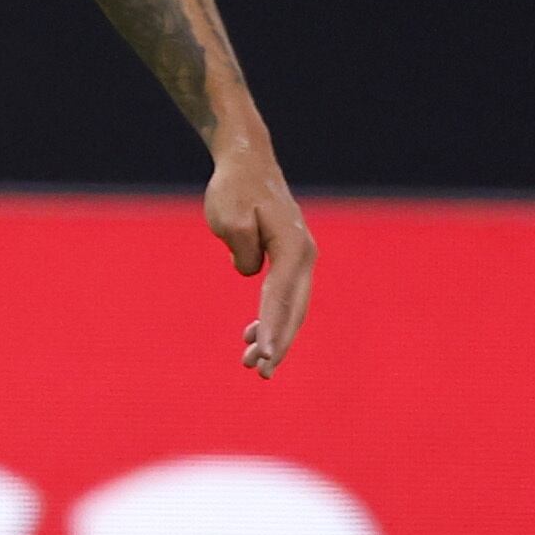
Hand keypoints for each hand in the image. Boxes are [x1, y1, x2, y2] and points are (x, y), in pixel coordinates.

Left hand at [206, 143, 312, 377]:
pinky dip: (272, 316)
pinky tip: (252, 335)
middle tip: (259, 373)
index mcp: (293, 248)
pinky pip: (283, 294)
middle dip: (278, 343)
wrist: (247, 161)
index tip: (265, 356)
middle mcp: (304, 254)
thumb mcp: (229, 217)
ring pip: (290, 305)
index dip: (273, 329)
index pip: (280, 298)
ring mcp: (300, 256)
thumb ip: (242, 249)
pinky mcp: (288, 256)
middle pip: (293, 309)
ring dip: (275, 334)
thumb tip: (252, 274)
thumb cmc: (235, 188)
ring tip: (252, 363)